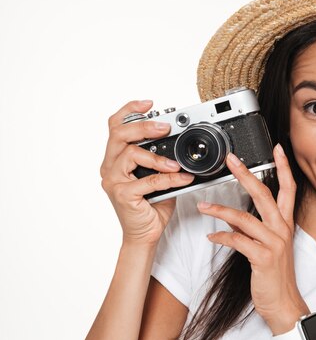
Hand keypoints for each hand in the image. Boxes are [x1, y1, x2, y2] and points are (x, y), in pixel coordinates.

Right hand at [100, 100, 194, 247]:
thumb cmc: (151, 205)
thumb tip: (182, 141)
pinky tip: (182, 178)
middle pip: (119, 134)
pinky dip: (168, 178)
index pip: (116, 126)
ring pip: (131, 154)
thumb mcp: (158, 176)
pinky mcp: (122, 195)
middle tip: (164, 127)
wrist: (145, 234)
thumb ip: (162, 158)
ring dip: (157, 156)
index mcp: (115, 159)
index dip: (129, 110)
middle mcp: (110, 167)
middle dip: (143, 126)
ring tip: (176, 163)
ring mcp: (113, 181)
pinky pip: (148, 180)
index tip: (149, 104)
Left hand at [197, 144, 308, 333]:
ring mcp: (274, 243)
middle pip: (264, 194)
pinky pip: (237, 241)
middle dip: (246, 174)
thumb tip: (233, 217)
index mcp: (284, 223)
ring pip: (244, 217)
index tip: (277, 149)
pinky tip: (211, 236)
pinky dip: (221, 236)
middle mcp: (281, 229)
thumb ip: (253, 228)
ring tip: (202, 205)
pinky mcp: (263, 257)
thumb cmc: (274, 274)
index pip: (287, 188)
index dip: (283, 167)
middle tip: (231, 159)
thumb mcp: (267, 246)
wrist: (284, 302)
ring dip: (220, 209)